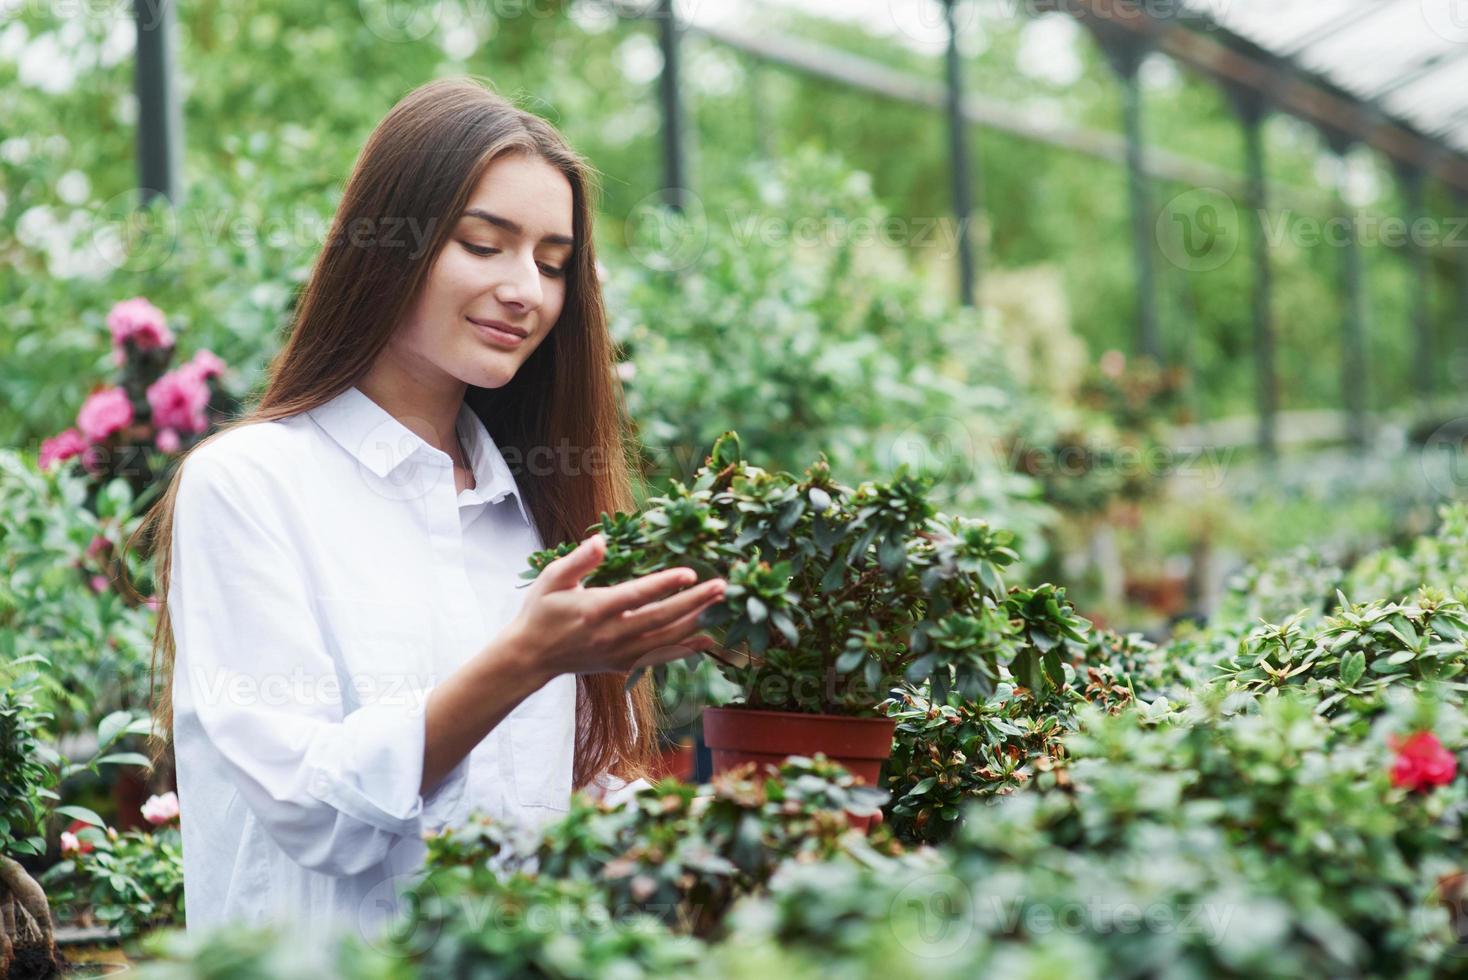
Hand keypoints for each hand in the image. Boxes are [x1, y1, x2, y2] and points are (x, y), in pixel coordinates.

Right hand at [504, 533, 725, 679]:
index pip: (638, 595)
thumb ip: (579, 560)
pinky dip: (686, 648)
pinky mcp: (624, 664)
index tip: (691, 572)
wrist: (531, 657)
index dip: (665, 583)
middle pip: (661, 618)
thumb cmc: (542, 611)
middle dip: (695, 602)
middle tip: (722, 587)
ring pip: (666, 639)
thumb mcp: (552, 579)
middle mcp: (612, 634)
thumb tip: (602, 540)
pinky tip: (708, 638)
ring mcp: (620, 652)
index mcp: (595, 609)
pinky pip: (661, 656)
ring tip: (722, 605)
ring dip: (697, 622)